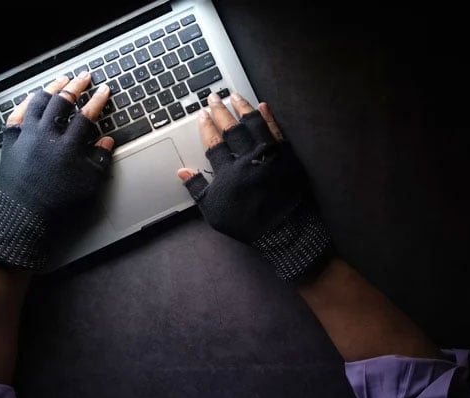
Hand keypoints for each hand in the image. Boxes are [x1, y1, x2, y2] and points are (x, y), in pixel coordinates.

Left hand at [0, 72, 114, 269]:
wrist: (25, 217)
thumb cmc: (59, 204)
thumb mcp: (88, 185)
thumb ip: (99, 160)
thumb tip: (106, 142)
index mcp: (68, 146)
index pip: (87, 115)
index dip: (97, 100)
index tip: (104, 90)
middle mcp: (46, 136)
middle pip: (62, 102)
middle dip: (76, 86)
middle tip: (84, 77)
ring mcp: (26, 136)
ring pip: (38, 102)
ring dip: (51, 89)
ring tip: (61, 81)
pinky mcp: (11, 141)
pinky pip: (18, 114)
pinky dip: (27, 103)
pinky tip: (34, 98)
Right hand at [178, 92, 332, 281]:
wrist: (283, 231)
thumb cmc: (246, 223)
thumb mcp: (214, 211)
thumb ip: (197, 189)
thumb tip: (182, 171)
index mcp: (228, 172)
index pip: (213, 142)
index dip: (206, 127)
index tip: (201, 114)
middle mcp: (248, 159)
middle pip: (231, 129)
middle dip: (220, 111)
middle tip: (213, 97)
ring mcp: (269, 155)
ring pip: (253, 124)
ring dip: (242, 107)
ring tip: (234, 95)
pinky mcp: (287, 156)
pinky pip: (277, 131)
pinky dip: (269, 117)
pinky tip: (263, 106)